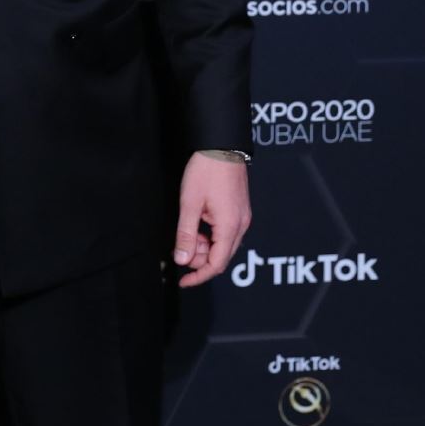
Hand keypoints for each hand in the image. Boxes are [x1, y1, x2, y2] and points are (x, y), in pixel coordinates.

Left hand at [173, 151, 250, 287]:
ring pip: (224, 244)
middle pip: (222, 256)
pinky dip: (212, 235)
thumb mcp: (190, 204)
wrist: (221, 145)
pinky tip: (199, 224)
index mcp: (230, 227)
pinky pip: (226, 232)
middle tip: (182, 248)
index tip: (183, 280)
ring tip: (189, 232)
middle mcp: (241, 225)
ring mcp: (242, 217)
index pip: (217, 264)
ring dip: (205, 246)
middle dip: (200, 259)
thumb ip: (187, 234)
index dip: (199, 276)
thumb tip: (183, 259)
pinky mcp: (239, 209)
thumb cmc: (207, 170)